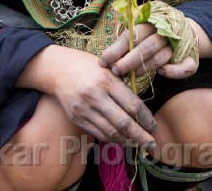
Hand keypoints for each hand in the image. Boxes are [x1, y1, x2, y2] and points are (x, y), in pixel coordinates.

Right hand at [18, 45, 156, 148]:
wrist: (58, 69)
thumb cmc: (88, 66)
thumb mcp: (107, 69)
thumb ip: (122, 87)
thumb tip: (141, 110)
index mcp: (107, 80)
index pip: (132, 105)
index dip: (146, 119)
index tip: (154, 127)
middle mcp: (95, 95)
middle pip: (123, 122)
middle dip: (140, 136)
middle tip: (152, 145)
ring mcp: (84, 108)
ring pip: (111, 131)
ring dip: (127, 140)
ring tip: (137, 143)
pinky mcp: (76, 118)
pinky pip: (98, 133)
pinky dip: (112, 138)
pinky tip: (120, 138)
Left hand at [99, 23, 197, 78]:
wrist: (184, 29)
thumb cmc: (152, 33)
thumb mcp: (139, 29)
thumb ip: (126, 39)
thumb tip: (106, 57)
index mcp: (150, 21)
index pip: (131, 35)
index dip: (116, 49)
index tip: (103, 61)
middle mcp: (165, 31)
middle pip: (146, 47)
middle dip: (128, 61)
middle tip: (115, 71)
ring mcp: (178, 43)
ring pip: (159, 58)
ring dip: (143, 69)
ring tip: (129, 76)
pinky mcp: (190, 56)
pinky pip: (184, 67)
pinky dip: (172, 72)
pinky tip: (160, 73)